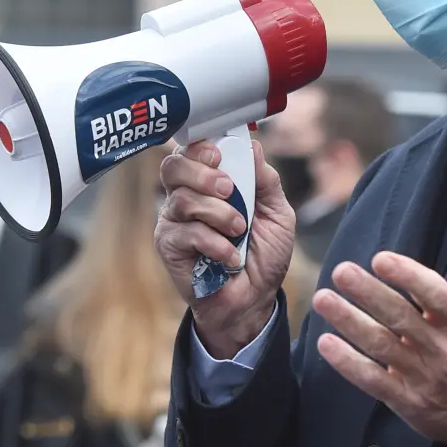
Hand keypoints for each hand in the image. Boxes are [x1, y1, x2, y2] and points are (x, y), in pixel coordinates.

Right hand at [155, 138, 296, 358]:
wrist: (254, 300)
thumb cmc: (263, 256)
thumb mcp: (278, 214)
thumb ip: (266, 180)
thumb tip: (253, 146)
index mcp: (209, 182)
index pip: (192, 150)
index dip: (201, 146)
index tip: (219, 155)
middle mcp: (186, 197)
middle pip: (174, 166)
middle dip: (203, 173)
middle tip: (227, 189)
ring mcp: (174, 221)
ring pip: (183, 199)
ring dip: (219, 213)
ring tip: (239, 231)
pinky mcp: (169, 246)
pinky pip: (186, 232)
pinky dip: (215, 243)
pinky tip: (230, 257)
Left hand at [313, 215, 446, 446]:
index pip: (437, 296)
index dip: (409, 277)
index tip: (381, 258)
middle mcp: (445, 350)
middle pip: (401, 318)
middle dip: (369, 293)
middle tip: (342, 271)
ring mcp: (424, 377)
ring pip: (381, 345)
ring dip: (349, 321)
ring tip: (322, 299)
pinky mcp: (407, 401)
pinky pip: (373, 381)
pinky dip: (348, 364)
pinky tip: (326, 343)